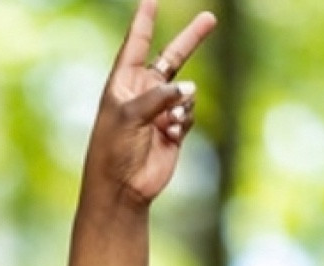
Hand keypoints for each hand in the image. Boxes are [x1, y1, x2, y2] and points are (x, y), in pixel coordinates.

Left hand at [83, 1, 216, 209]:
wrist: (122, 188)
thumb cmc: (113, 150)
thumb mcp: (129, 116)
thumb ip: (159, 96)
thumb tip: (190, 88)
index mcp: (123, 83)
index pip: (135, 44)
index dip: (144, 21)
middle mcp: (143, 92)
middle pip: (173, 57)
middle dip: (191, 40)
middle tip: (210, 18)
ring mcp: (161, 109)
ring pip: (187, 92)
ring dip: (183, 104)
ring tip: (167, 123)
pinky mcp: (174, 128)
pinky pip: (189, 113)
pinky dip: (184, 121)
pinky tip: (170, 135)